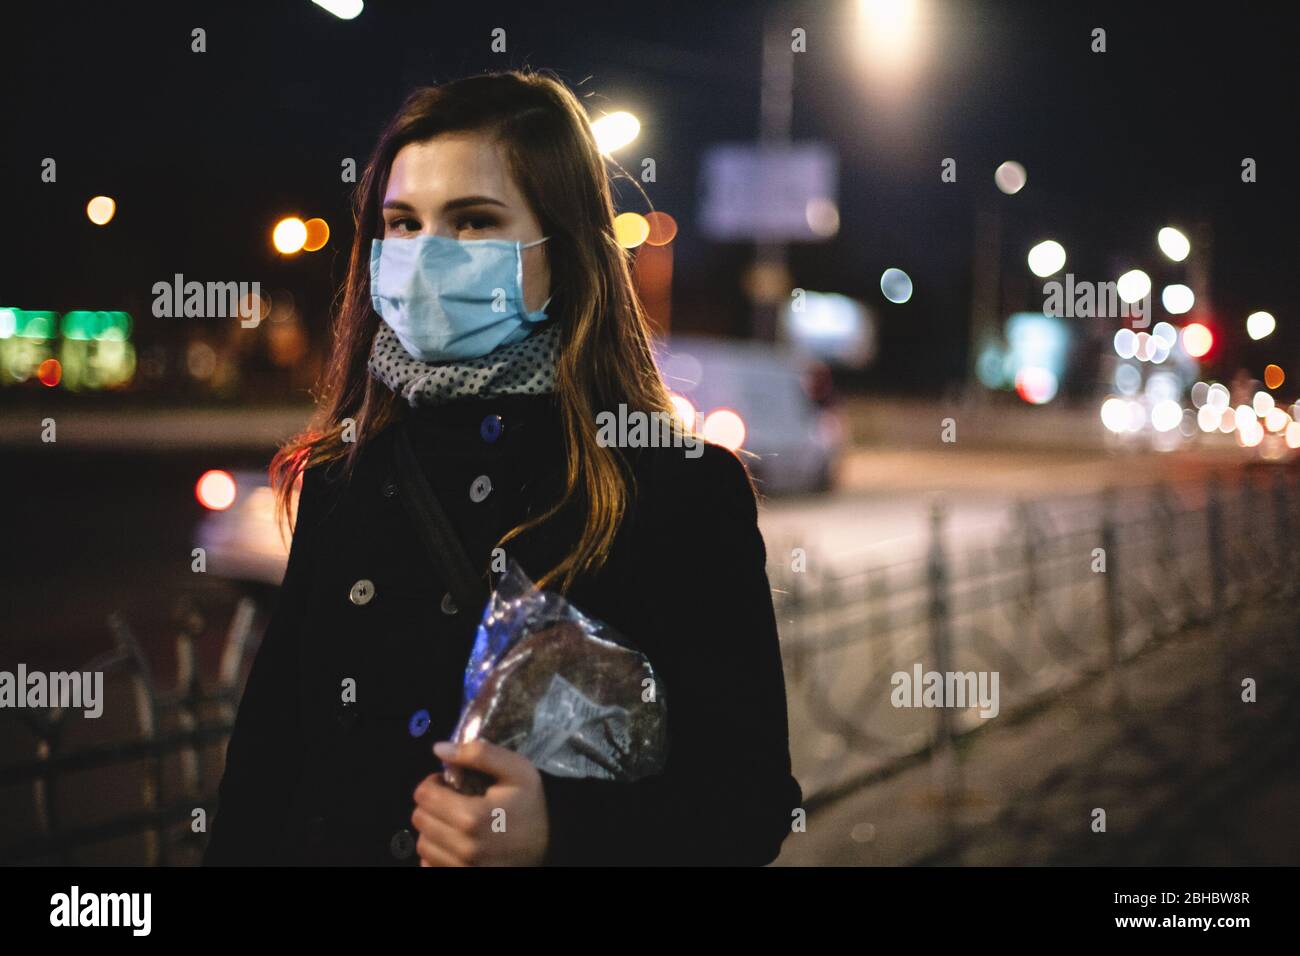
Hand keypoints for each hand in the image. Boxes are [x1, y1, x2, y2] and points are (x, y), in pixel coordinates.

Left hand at [410, 739, 548, 865]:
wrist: (550, 847)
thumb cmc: (531, 806)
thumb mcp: (517, 770)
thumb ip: (479, 754)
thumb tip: (439, 748)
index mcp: (472, 817)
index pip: (423, 795)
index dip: (433, 783)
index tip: (450, 783)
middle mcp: (462, 847)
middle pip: (420, 819)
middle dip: (432, 805)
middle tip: (453, 801)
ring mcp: (461, 868)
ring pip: (422, 843)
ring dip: (432, 828)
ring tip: (454, 821)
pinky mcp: (462, 878)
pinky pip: (429, 864)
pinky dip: (436, 851)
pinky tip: (455, 842)